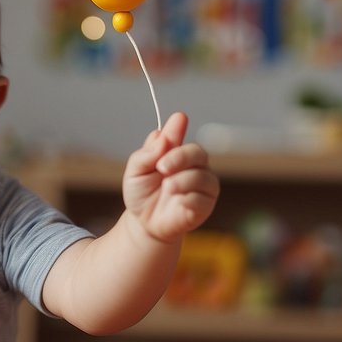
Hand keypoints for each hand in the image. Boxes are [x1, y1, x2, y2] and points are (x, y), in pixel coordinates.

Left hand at [122, 112, 218, 242]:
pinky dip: (188, 199)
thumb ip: (147, 154)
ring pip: (202, 176)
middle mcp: (193, 165)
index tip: (179, 118)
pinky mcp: (205, 205)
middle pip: (197, 152)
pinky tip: (178, 202)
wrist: (144, 223)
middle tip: (162, 167)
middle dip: (180, 157)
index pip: (179, 136)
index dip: (179, 127)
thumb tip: (162, 136)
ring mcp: (202, 185)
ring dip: (182, 181)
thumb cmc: (142, 194)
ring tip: (167, 188)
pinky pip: (203, 199)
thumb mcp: (135, 173)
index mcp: (174, 152)